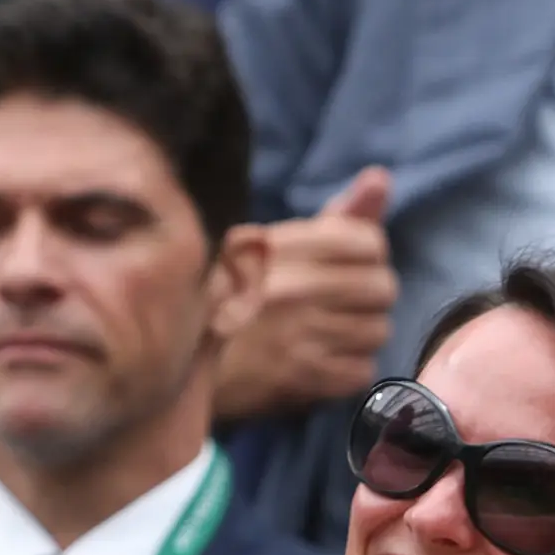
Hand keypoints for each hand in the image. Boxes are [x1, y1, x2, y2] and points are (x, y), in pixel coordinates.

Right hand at [215, 166, 394, 420]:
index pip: (369, 243)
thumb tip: (380, 177)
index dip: (368, 256)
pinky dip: (346, 369)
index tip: (345, 267)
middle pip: (382, 289)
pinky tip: (321, 362)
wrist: (172, 359)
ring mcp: (298, 335)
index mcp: (281, 247)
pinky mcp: (300, 377)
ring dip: (358, 335)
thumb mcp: (268, 245)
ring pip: (375, 331)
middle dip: (369, 297)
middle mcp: (292, 287)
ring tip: (326, 334)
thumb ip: (332, 218)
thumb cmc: (223, 296)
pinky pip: (360, 371)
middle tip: (339, 305)